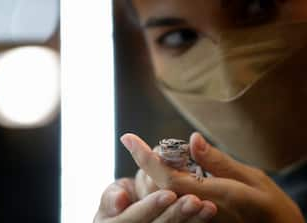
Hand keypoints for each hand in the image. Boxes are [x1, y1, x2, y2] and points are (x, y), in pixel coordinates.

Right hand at [94, 178, 216, 222]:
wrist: (134, 214)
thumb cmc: (121, 199)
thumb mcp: (112, 194)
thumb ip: (111, 196)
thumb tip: (121, 200)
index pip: (131, 219)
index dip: (150, 207)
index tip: (168, 193)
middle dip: (175, 215)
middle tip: (193, 200)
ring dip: (191, 221)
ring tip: (207, 206)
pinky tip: (208, 212)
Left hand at [121, 133, 304, 222]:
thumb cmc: (269, 206)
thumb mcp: (250, 178)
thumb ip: (217, 161)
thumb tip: (192, 139)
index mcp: (211, 196)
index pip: (166, 176)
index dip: (144, 157)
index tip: (127, 137)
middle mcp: (197, 210)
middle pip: (156, 188)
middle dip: (148, 164)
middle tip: (150, 147)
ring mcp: (195, 219)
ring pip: (159, 197)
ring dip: (152, 175)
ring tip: (160, 159)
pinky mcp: (196, 221)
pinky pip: (169, 205)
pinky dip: (161, 187)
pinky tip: (166, 176)